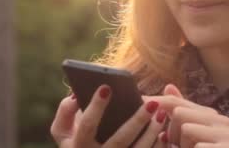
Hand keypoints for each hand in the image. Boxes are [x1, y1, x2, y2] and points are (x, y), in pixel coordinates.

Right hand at [50, 84, 168, 147]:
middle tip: (152, 103)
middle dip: (137, 120)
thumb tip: (76, 95)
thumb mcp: (63, 131)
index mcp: (78, 146)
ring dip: (152, 133)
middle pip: (120, 140)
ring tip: (161, 113)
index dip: (95, 107)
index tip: (107, 87)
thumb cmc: (75, 142)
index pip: (87, 126)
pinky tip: (165, 132)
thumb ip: (65, 111)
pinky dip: (158, 147)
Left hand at [145, 84, 228, 147]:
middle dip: (173, 134)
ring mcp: (226, 136)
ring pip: (186, 128)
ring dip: (180, 146)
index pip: (176, 103)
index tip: (139, 101)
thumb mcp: (184, 139)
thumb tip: (169, 86)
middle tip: (180, 147)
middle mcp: (222, 122)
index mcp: (211, 116)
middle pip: (179, 113)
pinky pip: (196, 145)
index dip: (156, 102)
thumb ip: (178, 114)